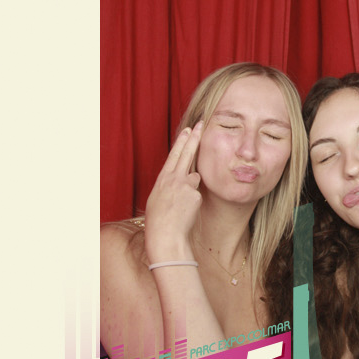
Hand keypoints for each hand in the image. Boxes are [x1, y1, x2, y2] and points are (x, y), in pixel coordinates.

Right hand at [143, 122, 204, 260]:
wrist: (165, 235)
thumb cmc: (159, 220)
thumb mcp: (159, 197)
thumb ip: (171, 184)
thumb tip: (187, 177)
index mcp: (162, 179)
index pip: (173, 155)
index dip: (181, 142)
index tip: (187, 130)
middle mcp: (173, 179)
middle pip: (186, 154)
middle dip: (193, 138)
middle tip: (200, 124)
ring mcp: (184, 185)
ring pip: (195, 178)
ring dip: (191, 187)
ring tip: (180, 205)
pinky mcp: (195, 194)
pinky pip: (198, 194)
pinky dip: (194, 201)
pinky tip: (186, 211)